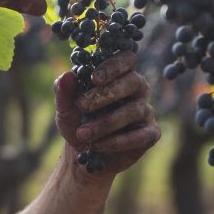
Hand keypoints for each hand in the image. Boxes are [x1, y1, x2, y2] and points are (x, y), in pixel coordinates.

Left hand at [54, 52, 160, 176]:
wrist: (85, 154)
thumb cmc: (78, 123)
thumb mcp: (65, 108)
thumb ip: (64, 92)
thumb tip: (67, 76)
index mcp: (119, 75)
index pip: (126, 59)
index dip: (113, 66)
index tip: (94, 78)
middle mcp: (137, 89)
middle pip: (133, 81)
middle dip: (106, 94)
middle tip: (82, 105)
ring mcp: (146, 111)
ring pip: (133, 111)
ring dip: (105, 123)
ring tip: (83, 134)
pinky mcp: (150, 134)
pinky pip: (139, 136)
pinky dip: (116, 141)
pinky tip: (98, 145)